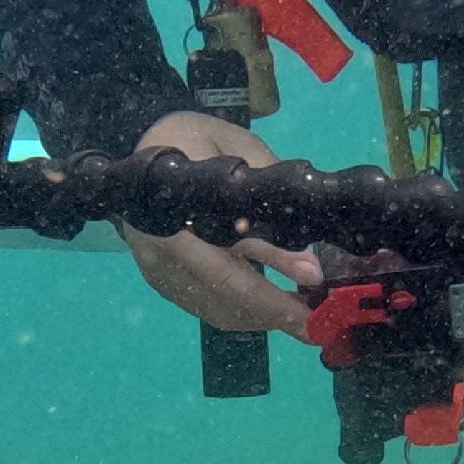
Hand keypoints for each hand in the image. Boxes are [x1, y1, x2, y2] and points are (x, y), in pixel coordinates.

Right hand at [121, 107, 323, 336]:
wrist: (146, 146)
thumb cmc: (198, 142)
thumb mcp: (240, 157)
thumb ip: (269, 206)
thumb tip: (309, 266)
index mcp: (174, 211)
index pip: (228, 258)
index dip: (273, 279)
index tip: (314, 286)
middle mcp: (158, 249)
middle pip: (223, 294)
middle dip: (275, 312)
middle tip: (318, 321)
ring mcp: (157, 271)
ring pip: (216, 309)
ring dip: (263, 318)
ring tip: (303, 315)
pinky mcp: (162, 282)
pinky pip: (206, 308)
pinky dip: (243, 313)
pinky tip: (272, 308)